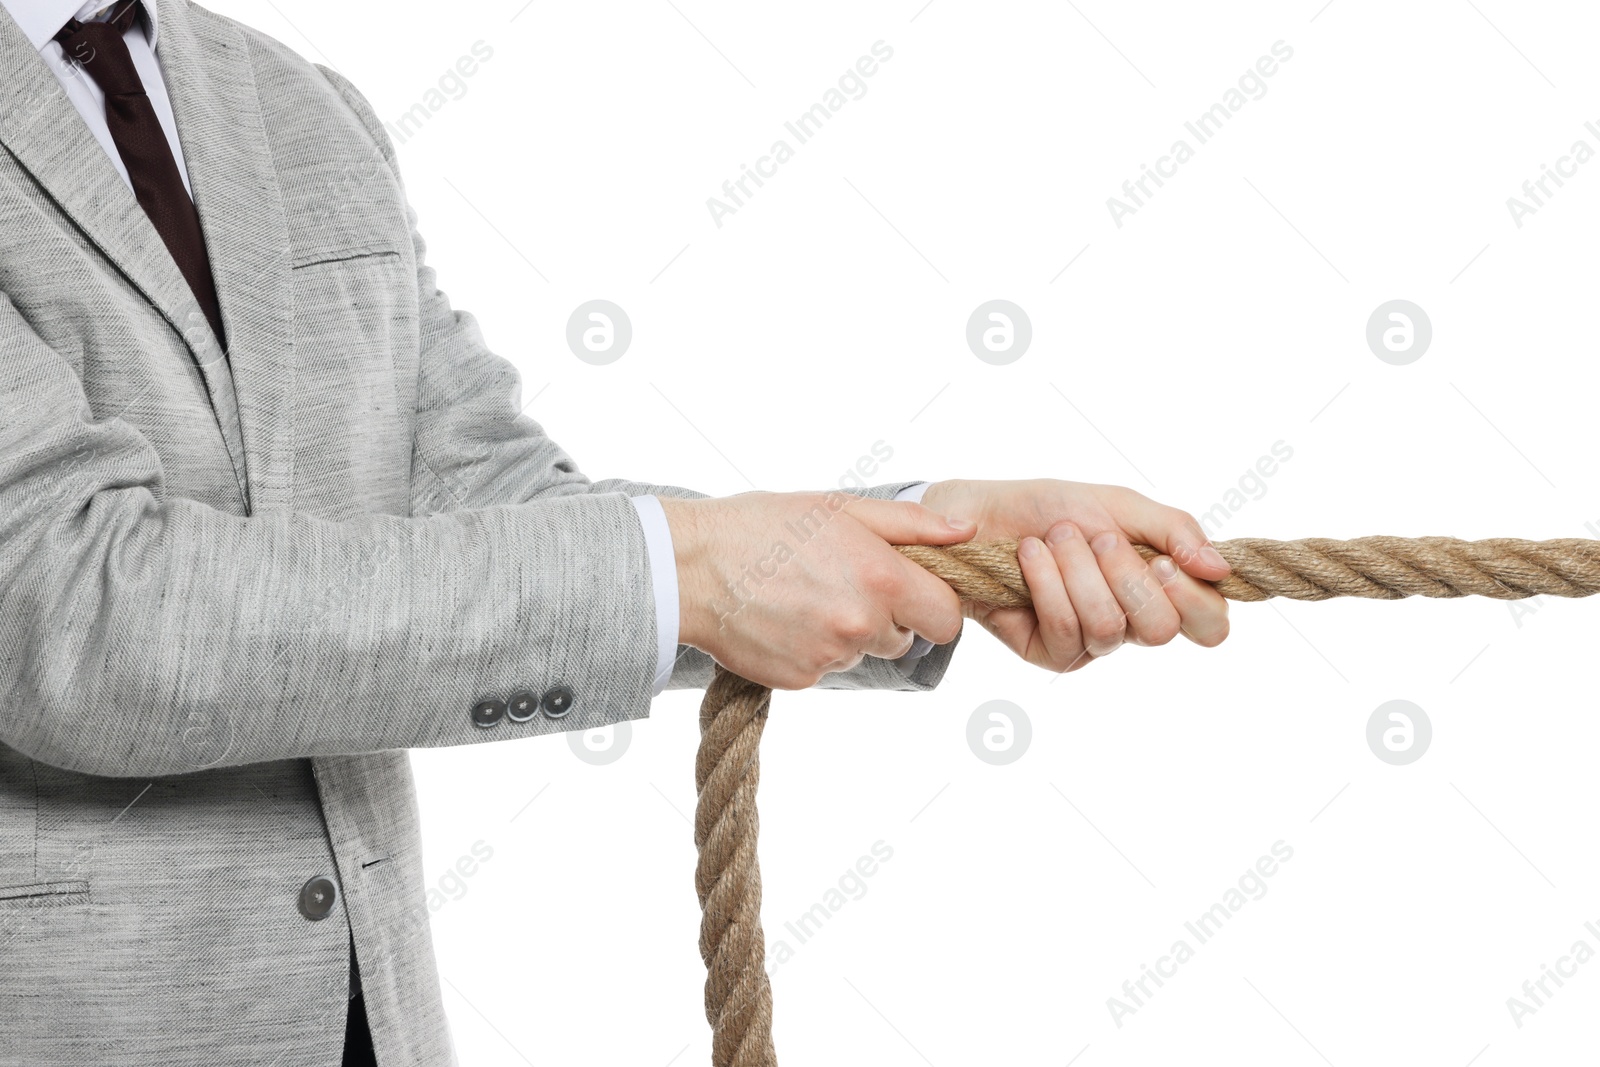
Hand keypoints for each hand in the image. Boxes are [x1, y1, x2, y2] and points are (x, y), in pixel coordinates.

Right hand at [661, 491, 975, 688]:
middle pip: (905, 638)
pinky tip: (784, 618)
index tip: (907, 588)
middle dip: (886, 616)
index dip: (931, 603)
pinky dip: (812, 649)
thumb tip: (966, 531)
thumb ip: (911, 524)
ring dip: (848, 632)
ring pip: (863, 652)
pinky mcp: (801, 679)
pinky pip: (826, 668)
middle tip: (841, 583)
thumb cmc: (765, 526)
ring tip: (804, 596)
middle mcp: (862, 626)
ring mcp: (831, 657)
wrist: (691, 568)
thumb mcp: (840, 508)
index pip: (947, 618)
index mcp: (882, 580)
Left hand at [919, 478, 1231, 671]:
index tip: (1159, 559)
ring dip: (1079, 570)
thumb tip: (1220, 569)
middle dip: (1126, 575)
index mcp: (1161, 589)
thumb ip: (1175, 531)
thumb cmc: (1052, 508)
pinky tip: (1030, 555)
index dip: (1191, 596)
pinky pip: (1066, 629)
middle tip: (1099, 538)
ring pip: (1110, 626)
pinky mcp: (1052, 654)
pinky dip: (1047, 582)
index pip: (1210, 623)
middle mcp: (1132, 622)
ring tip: (1055, 537)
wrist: (981, 515)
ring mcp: (1092, 643)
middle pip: (1162, 630)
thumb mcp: (1120, 505)